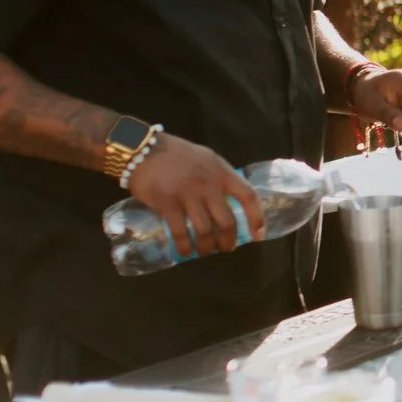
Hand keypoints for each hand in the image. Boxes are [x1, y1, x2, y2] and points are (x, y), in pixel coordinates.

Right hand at [126, 134, 258, 257]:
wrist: (143, 149)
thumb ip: (219, 178)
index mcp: (222, 172)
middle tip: (226, 248)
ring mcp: (188, 195)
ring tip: (205, 252)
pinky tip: (184, 252)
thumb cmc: (177, 154)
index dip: (256, 218)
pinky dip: (184, 246)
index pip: (248, 196)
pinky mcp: (167, 204)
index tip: (258, 235)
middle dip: (228, 240)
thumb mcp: (207, 159)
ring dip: (207, 247)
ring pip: (205, 230)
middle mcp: (209, 184)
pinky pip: (180, 232)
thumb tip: (230, 200)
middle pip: (227, 221)